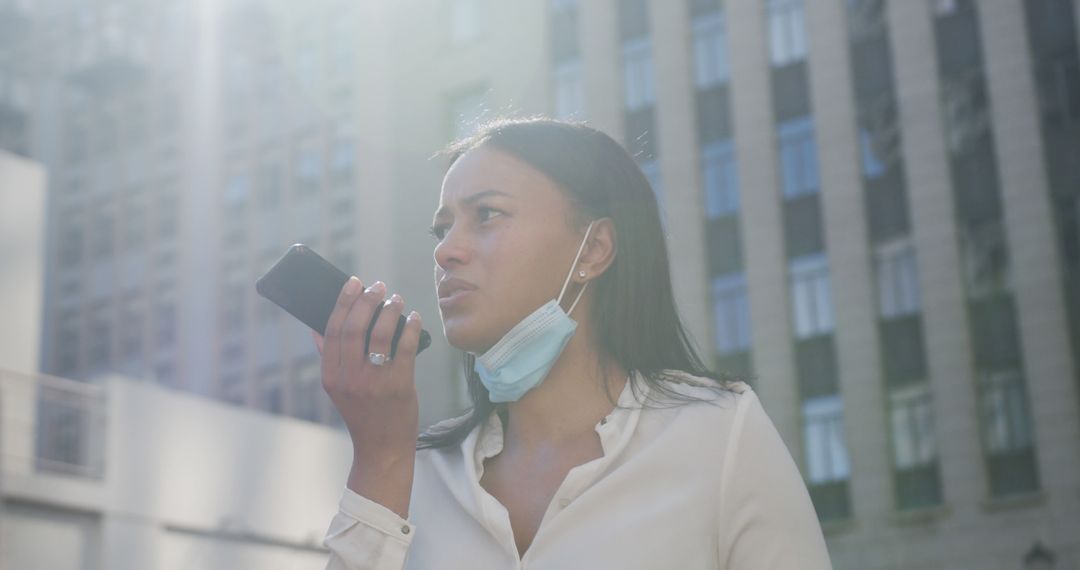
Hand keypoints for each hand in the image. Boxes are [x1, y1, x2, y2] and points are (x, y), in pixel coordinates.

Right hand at [313, 277, 421, 516]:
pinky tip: (414, 318)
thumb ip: (330, 358)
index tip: (352, 283)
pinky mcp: (399, 386)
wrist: (382, 448)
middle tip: (377, 286)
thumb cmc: (363, 413)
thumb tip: (317, 328)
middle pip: (355, 327)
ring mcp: (374, 382)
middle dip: (366, 300)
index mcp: (331, 375)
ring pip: (380, 333)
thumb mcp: (338, 389)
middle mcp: (349, 377)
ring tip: (396, 298)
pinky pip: (405, 347)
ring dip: (390, 310)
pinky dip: (410, 327)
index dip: (343, 302)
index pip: (333, 329)